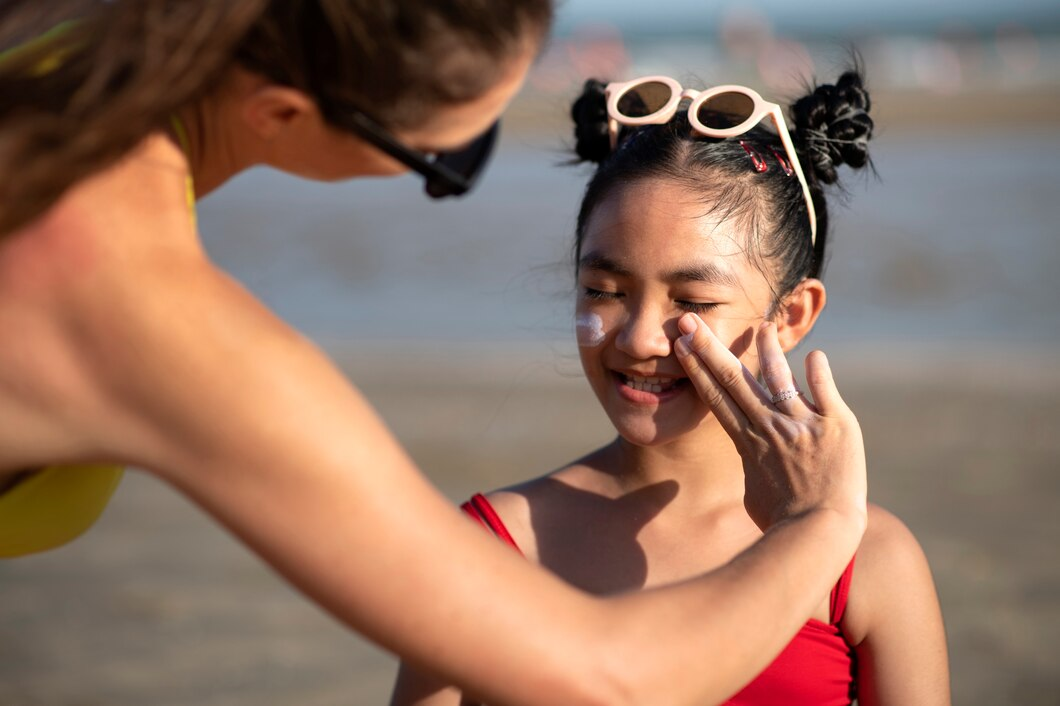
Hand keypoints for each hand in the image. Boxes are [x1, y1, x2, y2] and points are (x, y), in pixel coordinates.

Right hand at [674, 314, 866, 533]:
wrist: (821, 530)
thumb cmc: (783, 520)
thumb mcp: (753, 494)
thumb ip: (752, 464)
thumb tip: (751, 453)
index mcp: (747, 442)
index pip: (715, 396)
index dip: (697, 367)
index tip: (681, 344)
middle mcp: (770, 427)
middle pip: (733, 379)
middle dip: (710, 348)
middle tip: (691, 322)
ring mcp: (802, 424)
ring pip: (779, 377)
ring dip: (767, 350)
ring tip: (761, 326)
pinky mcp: (836, 425)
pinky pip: (825, 390)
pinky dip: (818, 372)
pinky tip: (814, 354)